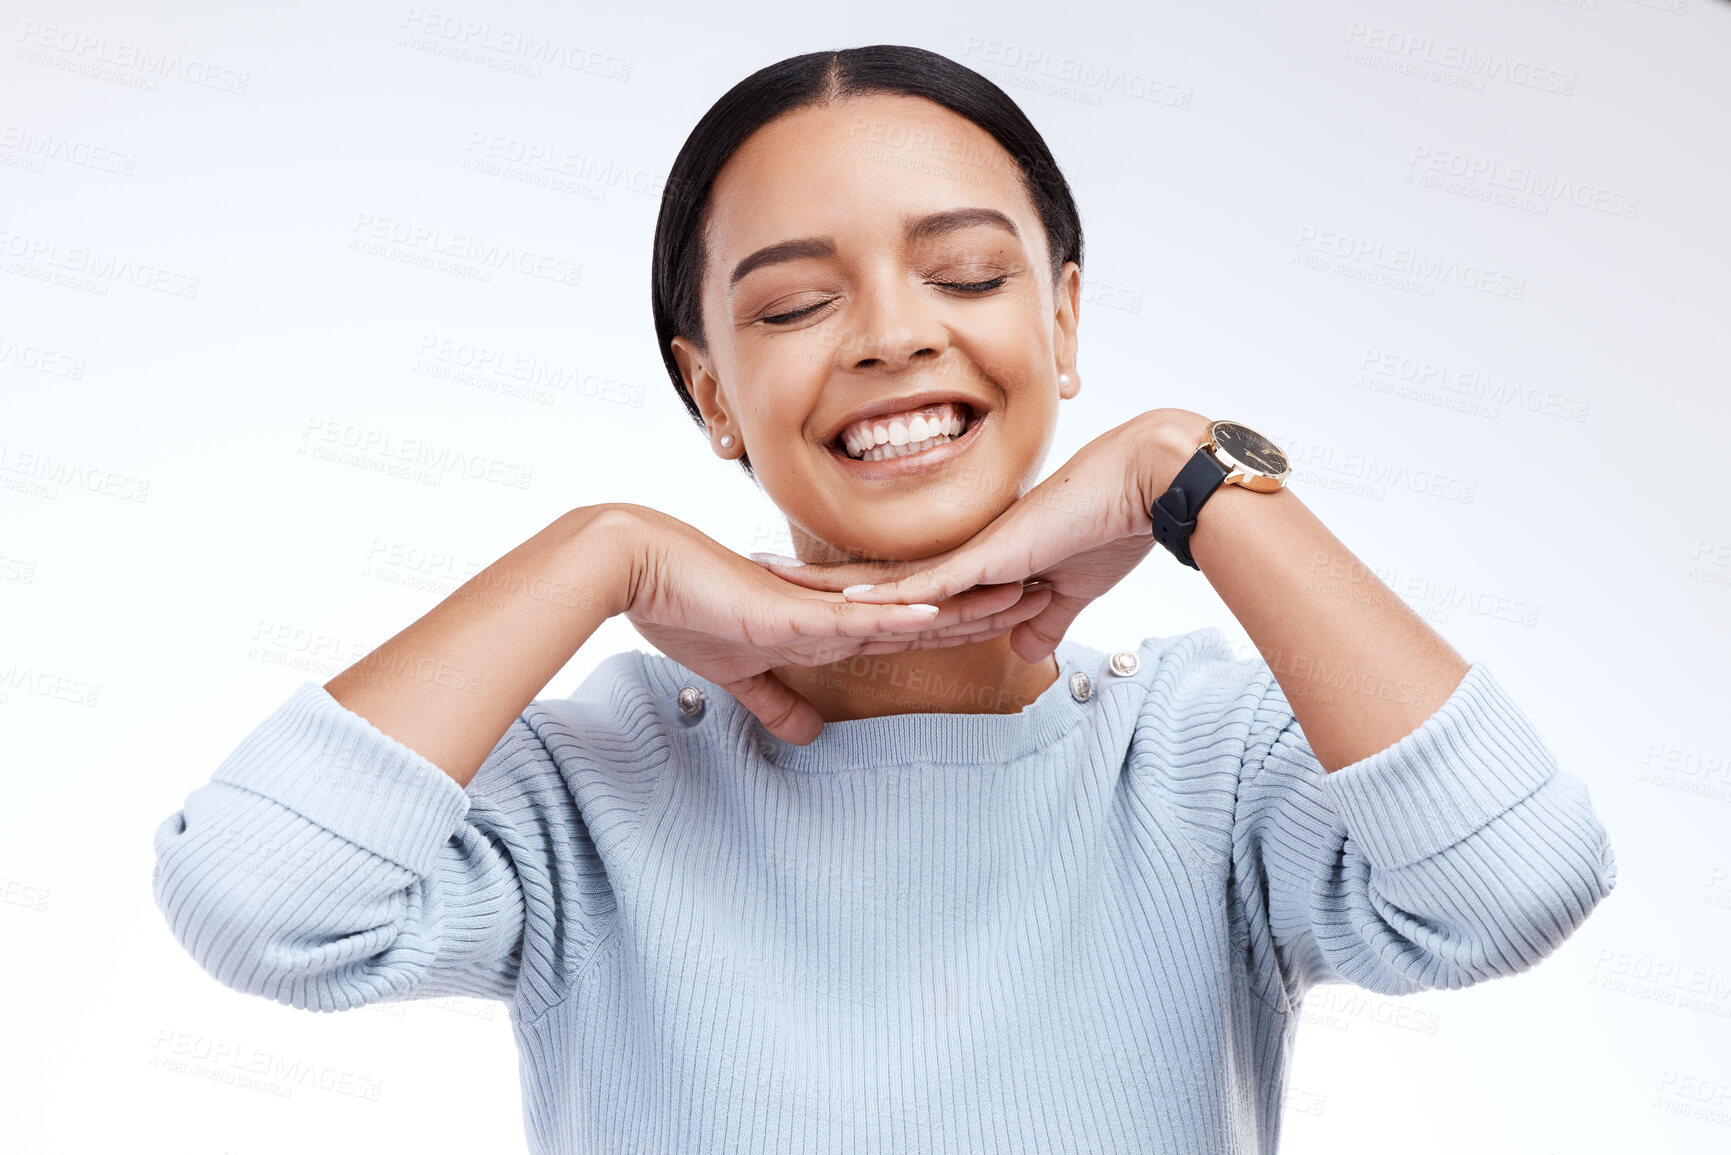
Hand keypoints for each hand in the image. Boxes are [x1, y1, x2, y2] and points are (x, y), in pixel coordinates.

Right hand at [609, 505, 1054, 743]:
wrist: (641, 572)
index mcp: (830, 622)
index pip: (913, 622)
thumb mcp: (742, 673)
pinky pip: (853, 616)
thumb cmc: (687, 611)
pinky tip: (937, 613)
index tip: (1012, 613)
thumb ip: (778, 702)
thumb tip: (807, 735)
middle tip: (1048, 592)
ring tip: (1022, 595)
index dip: (963, 617)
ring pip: (907, 607)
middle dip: (987, 605)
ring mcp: (818, 606)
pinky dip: (895, 616)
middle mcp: (836, 609)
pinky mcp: (791, 612)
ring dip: (964, 604)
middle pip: (928, 608)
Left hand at [751, 410, 1208, 663]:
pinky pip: (929, 584)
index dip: (852, 587)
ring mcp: (971, 553)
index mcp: (976, 561)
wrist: (1144, 486)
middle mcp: (962, 553)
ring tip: (769, 585)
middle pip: (873, 574)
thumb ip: (1044, 622)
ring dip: (828, 584)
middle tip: (753, 576)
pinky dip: (889, 597)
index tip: (806, 590)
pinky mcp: (990, 556)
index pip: (902, 582)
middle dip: (812, 579)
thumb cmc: (1113, 526)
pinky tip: (844, 601)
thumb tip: (1025, 652)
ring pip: (884, 577)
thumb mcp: (1070, 592)